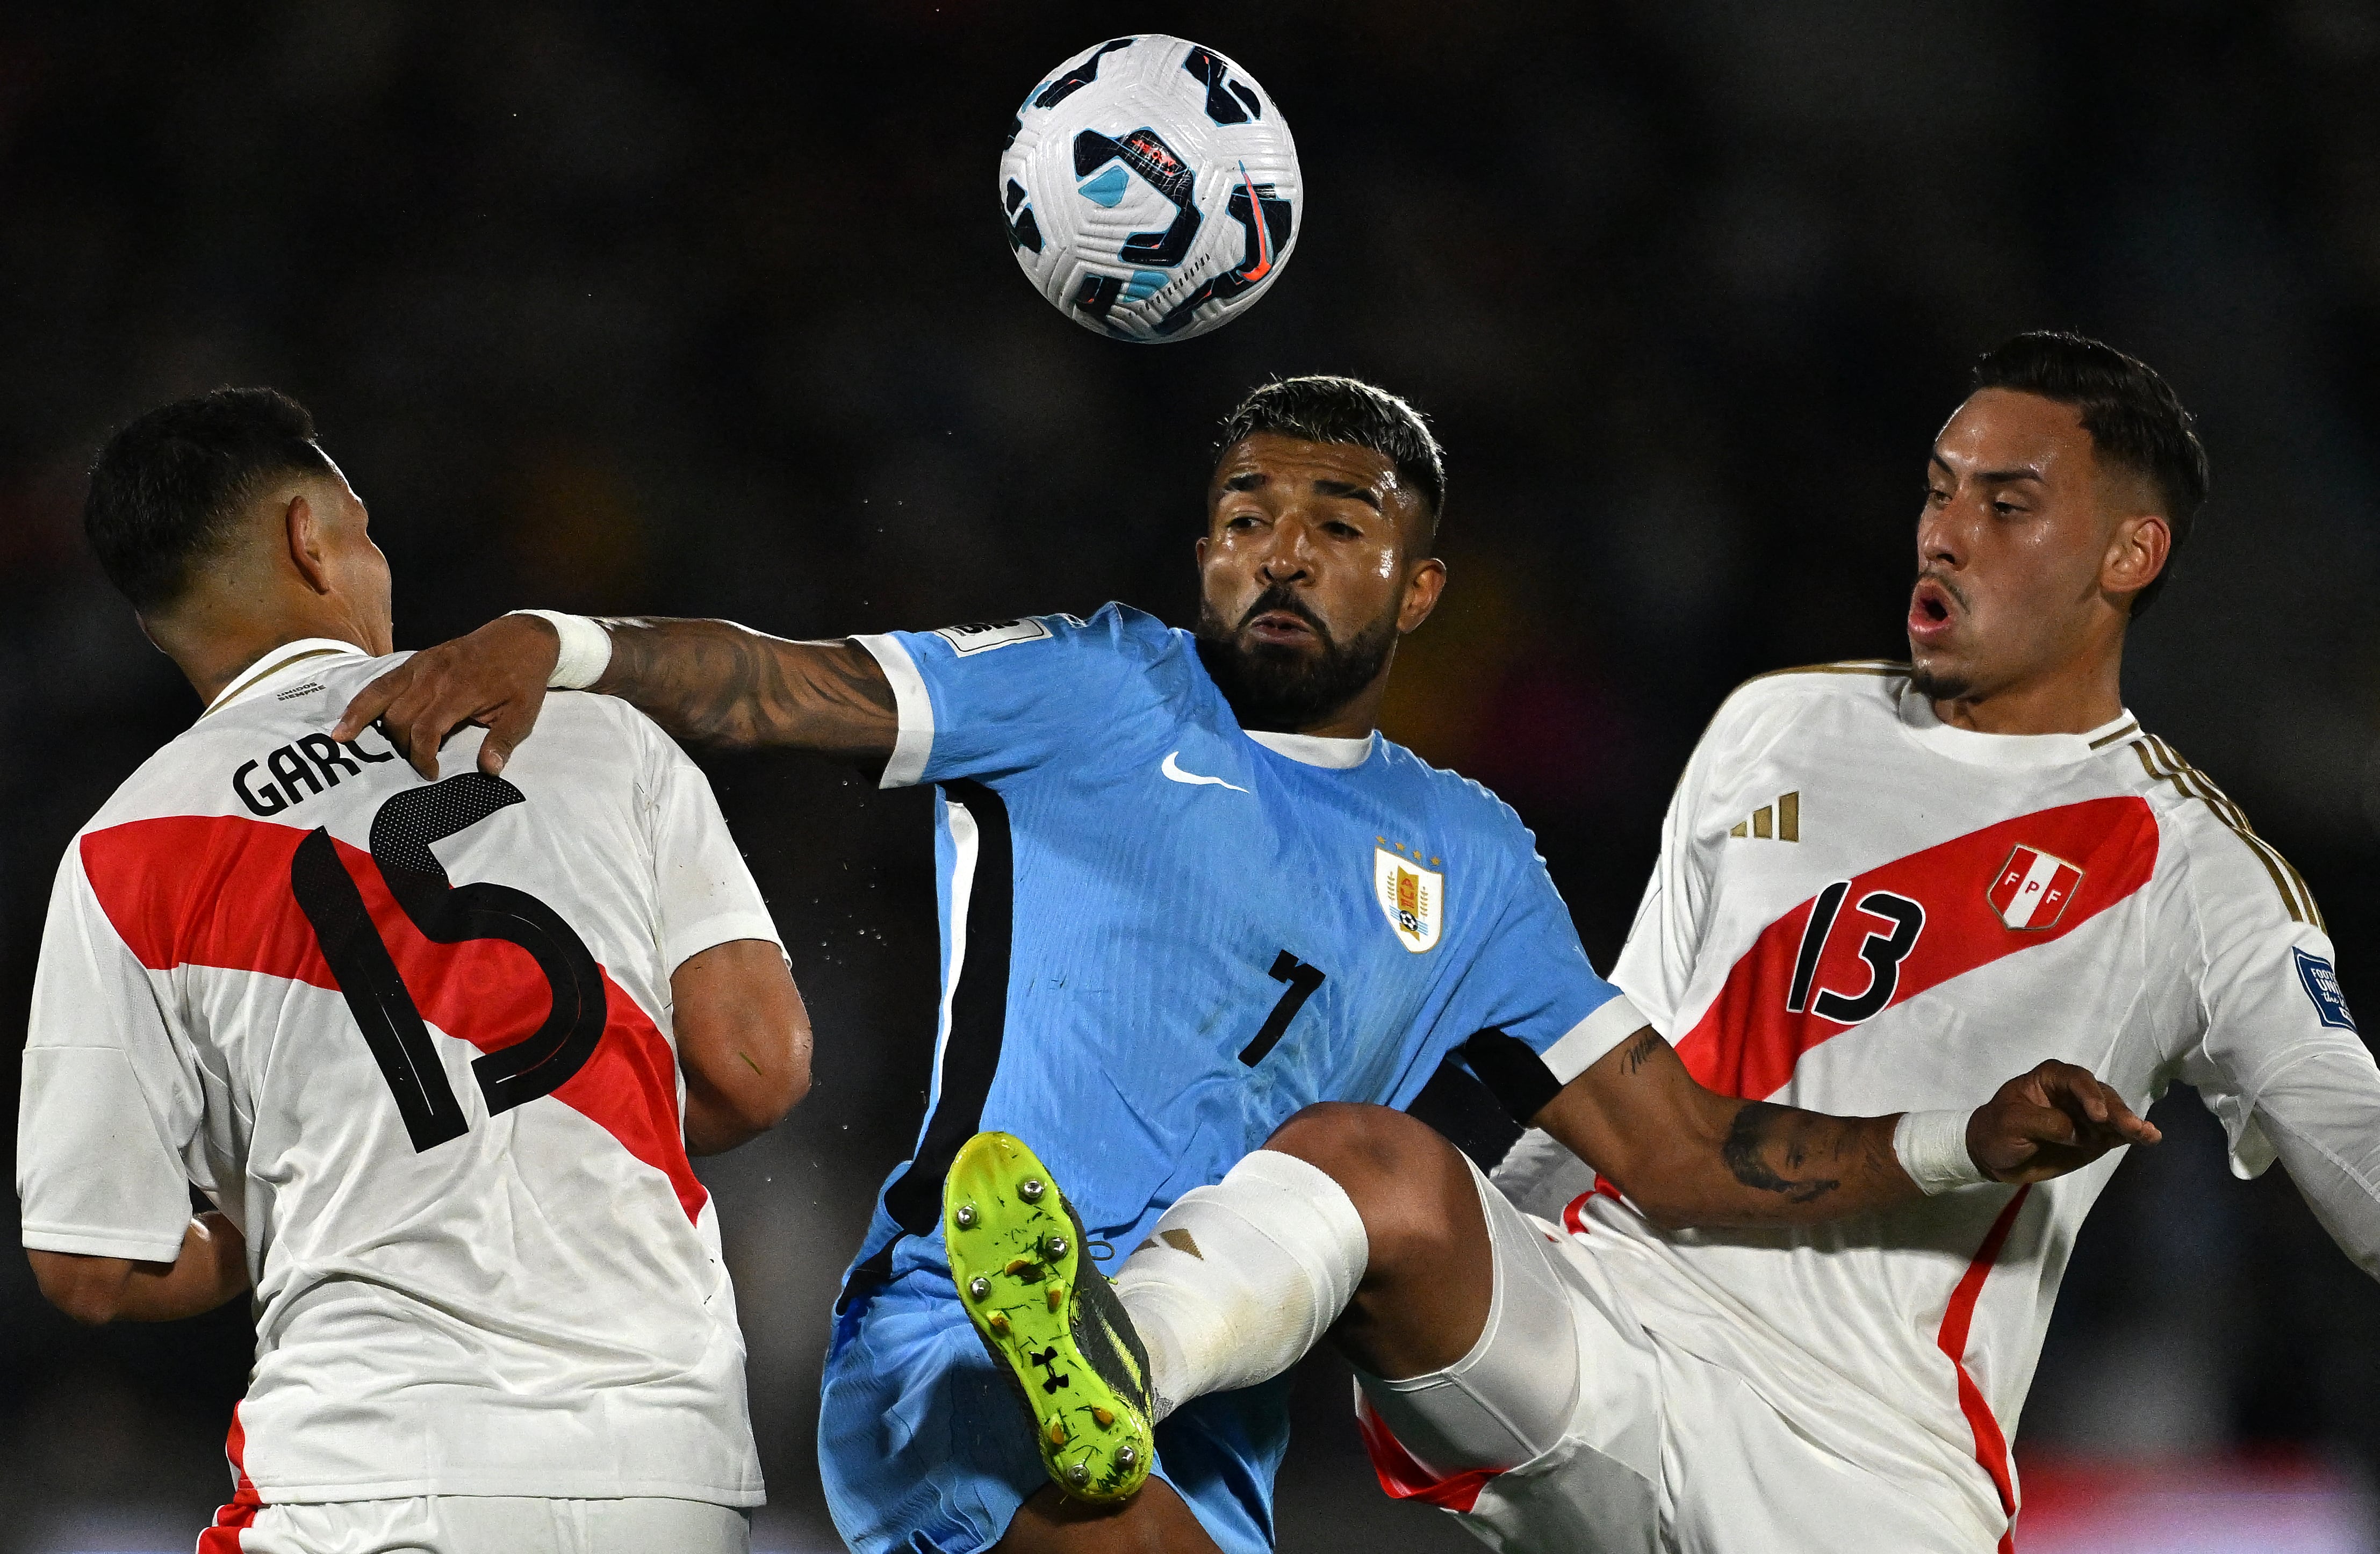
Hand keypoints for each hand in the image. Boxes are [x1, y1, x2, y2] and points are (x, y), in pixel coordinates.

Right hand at [332, 614, 558, 780]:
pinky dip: (363, 699)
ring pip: (381, 695)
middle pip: (399, 716)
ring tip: (343, 739)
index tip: (431, 773)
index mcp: (460, 690)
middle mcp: (434, 676)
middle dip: (401, 745)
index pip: (427, 729)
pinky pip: (382, 680)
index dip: (422, 756)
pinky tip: (348, 716)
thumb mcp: (524, 712)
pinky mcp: (416, 660)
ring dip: (363, 719)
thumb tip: (489, 769)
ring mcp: (421, 665)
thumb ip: (503, 741)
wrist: (522, 637)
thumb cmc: (523, 678)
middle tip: (413, 762)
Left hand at [1967, 1060, 2160, 1184]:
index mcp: (2051, 1078)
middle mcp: (2074, 1092)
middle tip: (2132, 1127)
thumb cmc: (1997, 1131)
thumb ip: (2045, 1123)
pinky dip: (2133, 1136)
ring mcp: (2087, 1115)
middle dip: (2117, 1111)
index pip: (2076, 1079)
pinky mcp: (2094, 1137)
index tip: (2097, 1115)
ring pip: (2114, 1114)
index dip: (2089, 1094)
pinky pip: (2116, 1133)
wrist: (1993, 1155)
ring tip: (2149, 1135)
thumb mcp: (2011, 1123)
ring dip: (2131, 1123)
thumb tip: (2076, 1131)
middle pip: (2101, 1096)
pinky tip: (2151, 1138)